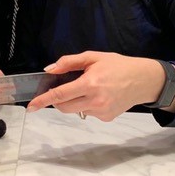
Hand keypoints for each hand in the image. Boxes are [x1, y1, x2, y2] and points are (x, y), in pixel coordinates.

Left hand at [26, 51, 165, 121]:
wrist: (143, 80)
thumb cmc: (117, 65)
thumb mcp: (93, 57)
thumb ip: (68, 62)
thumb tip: (49, 70)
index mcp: (90, 83)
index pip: (60, 95)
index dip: (43, 100)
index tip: (31, 106)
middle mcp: (95, 101)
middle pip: (64, 107)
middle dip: (57, 99)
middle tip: (64, 87)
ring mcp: (101, 112)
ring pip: (75, 110)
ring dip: (73, 101)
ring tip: (89, 88)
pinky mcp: (106, 118)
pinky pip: (87, 112)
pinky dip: (86, 104)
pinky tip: (99, 95)